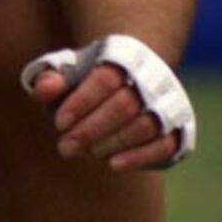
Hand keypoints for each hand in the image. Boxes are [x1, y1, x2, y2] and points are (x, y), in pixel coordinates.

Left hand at [24, 34, 195, 170]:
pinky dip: (141, 157)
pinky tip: (114, 164)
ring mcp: (169, 105)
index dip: (81, 102)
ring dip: (112, 143)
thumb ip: (50, 79)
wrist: (131, 79)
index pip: (104, 78)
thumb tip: (42, 90)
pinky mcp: (179, 131)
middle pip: (124, 105)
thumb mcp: (66, 73)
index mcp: (124, 57)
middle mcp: (153, 79)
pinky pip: (166, 146)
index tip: (58, 123)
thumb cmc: (89, 80)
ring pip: (145, 126)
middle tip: (64, 148)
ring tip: (86, 153)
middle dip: (91, 129)